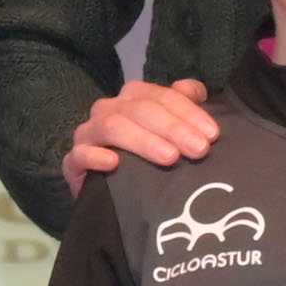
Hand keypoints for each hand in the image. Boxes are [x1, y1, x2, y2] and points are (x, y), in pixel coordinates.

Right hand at [62, 78, 221, 185]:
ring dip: (144, 140)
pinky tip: (115, 164)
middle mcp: (109, 110)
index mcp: (133, 98)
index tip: (212, 134)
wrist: (111, 194)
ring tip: (170, 158)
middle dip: (173, 128)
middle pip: (140, 109)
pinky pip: (80, 154)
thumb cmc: (145, 160)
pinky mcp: (73, 162)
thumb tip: (196, 91)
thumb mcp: (170, 133)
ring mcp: (89, 134)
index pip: (162, 96)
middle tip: (199, 149)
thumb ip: (184, 106)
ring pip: (112, 126)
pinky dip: (97, 156)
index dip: (188, 112)